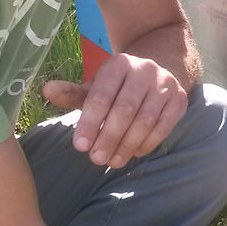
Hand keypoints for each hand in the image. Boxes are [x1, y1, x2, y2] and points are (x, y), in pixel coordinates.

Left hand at [43, 53, 187, 167]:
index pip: (102, 96)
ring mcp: (165, 84)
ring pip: (145, 120)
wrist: (155, 76)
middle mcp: (145, 69)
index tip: (79, 146)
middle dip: (108, 137)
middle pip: (125, 109)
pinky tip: (133, 153)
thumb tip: (46, 91)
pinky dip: (147, 143)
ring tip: (113, 161)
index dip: (90, 122)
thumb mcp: (95, 87)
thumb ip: (72, 93)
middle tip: (96, 159)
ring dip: (127, 144)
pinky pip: (164, 126)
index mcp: (119, 63)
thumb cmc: (117, 87)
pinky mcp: (180, 99)